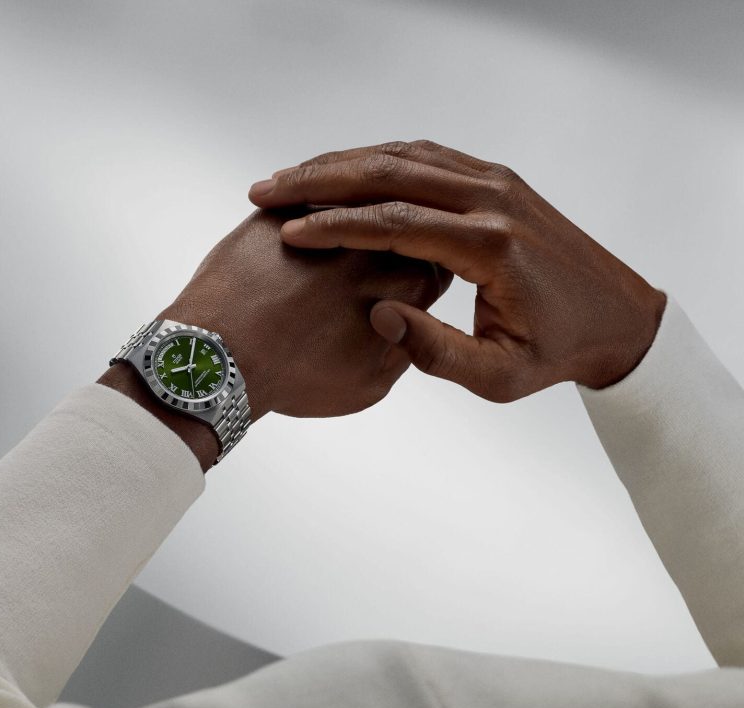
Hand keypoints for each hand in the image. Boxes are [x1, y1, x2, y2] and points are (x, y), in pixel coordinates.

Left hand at [160, 208, 449, 418]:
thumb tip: (410, 326)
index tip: (393, 289)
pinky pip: (299, 200)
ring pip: (347, 206)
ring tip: (319, 265)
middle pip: (394, 228)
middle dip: (384, 244)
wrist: (224, 356)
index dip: (414, 274)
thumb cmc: (293, 375)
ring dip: (343, 222)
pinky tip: (288, 245)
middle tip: (356, 276)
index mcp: (407, 280)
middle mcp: (374, 239)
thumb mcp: (369, 384)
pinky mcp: (280, 209)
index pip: (432, 262)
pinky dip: (299, 216)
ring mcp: (325, 216)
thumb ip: (403, 346)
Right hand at [249, 140, 665, 400]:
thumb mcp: (498, 375)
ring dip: (342, 163)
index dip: (333, 226)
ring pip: (403, 155)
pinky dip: (376, 160)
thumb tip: (378, 314)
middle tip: (267, 190)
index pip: (393, 223)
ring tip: (291, 179)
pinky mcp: (496, 180)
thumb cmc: (558, 350)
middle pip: (389, 173)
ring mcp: (496, 182)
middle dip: (320, 181)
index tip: (287, 233)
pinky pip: (425, 156)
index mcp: (490, 246)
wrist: (618, 317)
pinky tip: (341, 174)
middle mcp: (493, 200)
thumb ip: (435, 351)